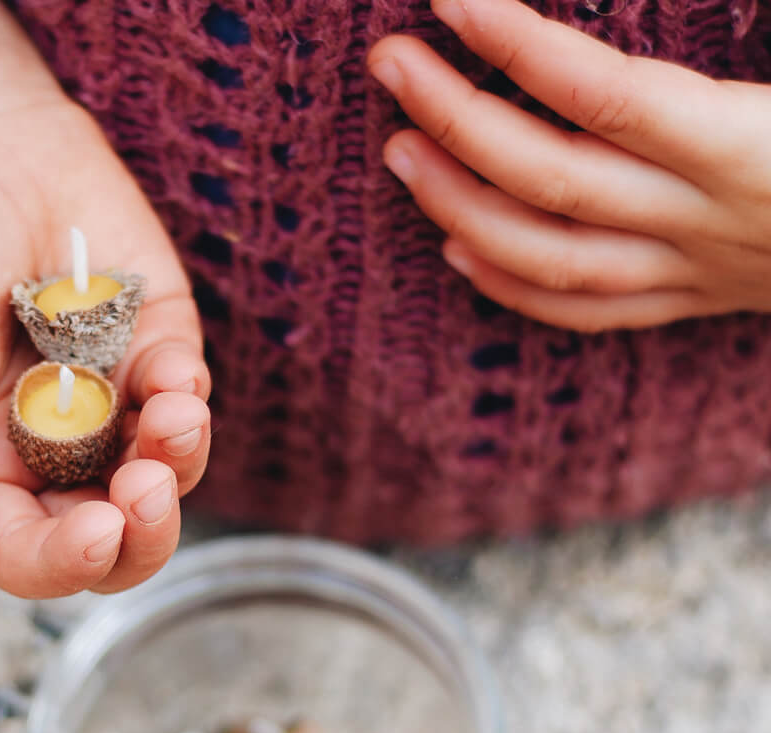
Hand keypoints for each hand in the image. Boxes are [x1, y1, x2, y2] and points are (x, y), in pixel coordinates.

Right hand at [0, 0, 209, 597]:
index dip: (65, 561)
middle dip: (143, 536)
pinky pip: (189, 402)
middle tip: (145, 491)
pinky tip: (167, 362)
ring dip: (179, 463)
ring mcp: (114, 410)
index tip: (96, 530)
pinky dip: (190, 395)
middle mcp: (54, 456)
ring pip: (168, 481)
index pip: (29, 553)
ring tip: (172, 411)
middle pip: (115, 542)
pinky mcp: (158, 358)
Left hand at [369, 0, 770, 332]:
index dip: (518, 45)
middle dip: (456, 123)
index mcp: (754, 145)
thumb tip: (645, 35)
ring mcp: (693, 272)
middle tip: (390, 66)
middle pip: (552, 180)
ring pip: (550, 260)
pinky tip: (456, 248)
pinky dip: (511, 286)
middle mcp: (707, 218)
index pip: (605, 94)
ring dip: (459, 207)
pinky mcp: (691, 301)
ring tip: (399, 153)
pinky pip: (585, 312)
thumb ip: (754, 25)